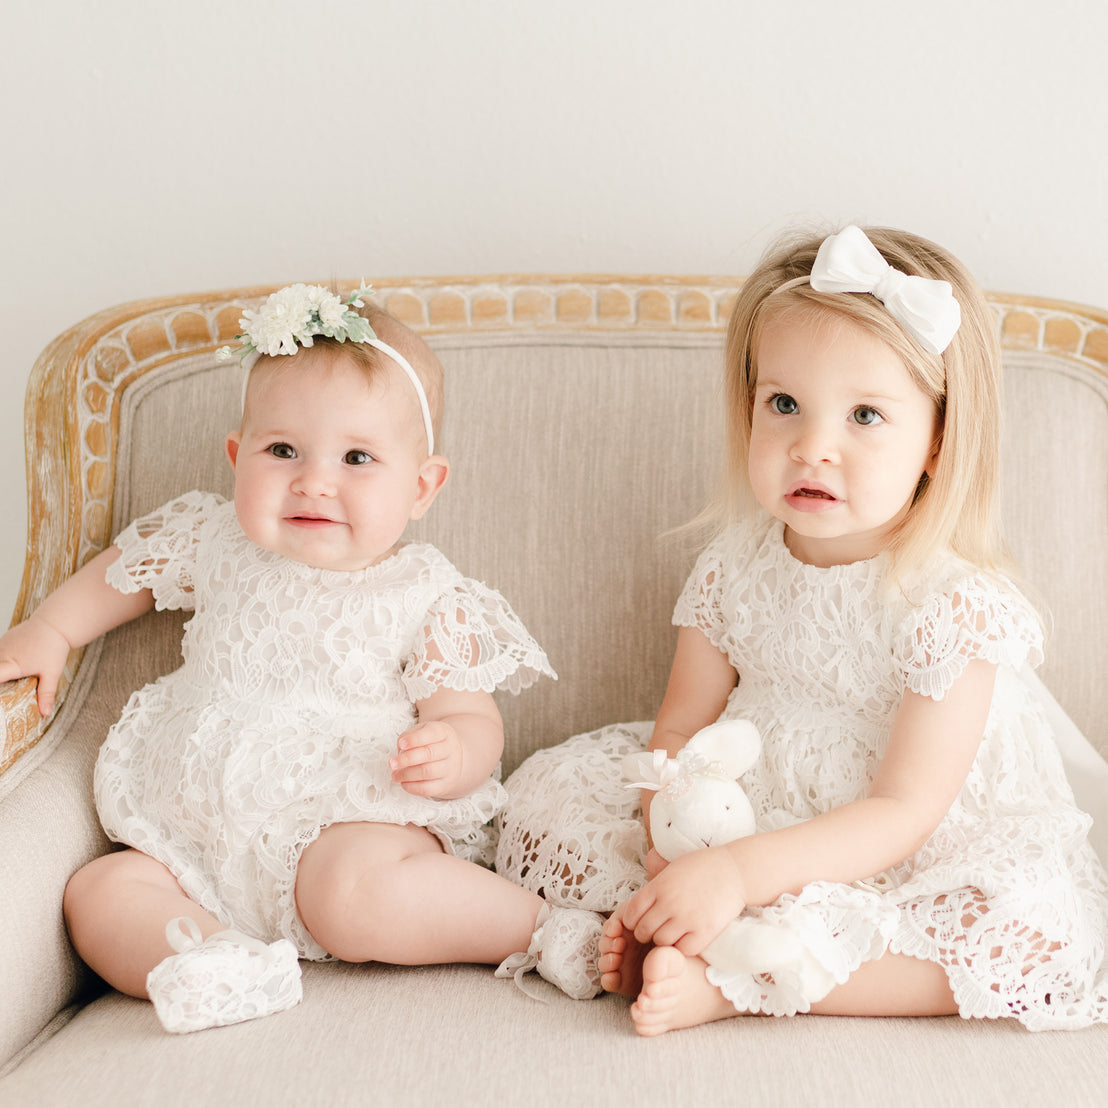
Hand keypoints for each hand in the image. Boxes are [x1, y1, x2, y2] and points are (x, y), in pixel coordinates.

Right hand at [0, 614, 72, 715]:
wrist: (54, 624)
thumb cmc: (53, 648)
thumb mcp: (52, 674)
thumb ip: (46, 694)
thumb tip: (45, 713)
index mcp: (10, 665)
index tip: (0, 693)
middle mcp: (1, 655)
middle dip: (1, 680)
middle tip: (8, 687)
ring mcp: (0, 646)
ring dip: (1, 670)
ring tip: (11, 679)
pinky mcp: (2, 641)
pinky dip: (1, 662)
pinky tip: (10, 667)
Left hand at [390, 721, 464, 798]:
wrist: (452, 758)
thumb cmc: (432, 743)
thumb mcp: (422, 731)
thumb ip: (409, 737)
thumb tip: (401, 750)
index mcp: (443, 732)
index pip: (431, 733)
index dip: (414, 739)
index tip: (401, 744)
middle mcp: (450, 749)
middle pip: (429, 754)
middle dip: (407, 759)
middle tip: (392, 763)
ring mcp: (450, 768)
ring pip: (427, 772)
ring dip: (407, 774)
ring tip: (395, 775)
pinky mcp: (445, 784)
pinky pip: (428, 788)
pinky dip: (412, 787)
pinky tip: (404, 782)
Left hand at [620, 846, 746, 957]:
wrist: (735, 870)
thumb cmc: (703, 867)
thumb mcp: (672, 868)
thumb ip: (655, 885)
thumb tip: (637, 903)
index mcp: (659, 885)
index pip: (631, 913)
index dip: (633, 920)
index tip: (640, 921)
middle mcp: (669, 903)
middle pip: (643, 931)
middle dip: (646, 933)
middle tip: (656, 930)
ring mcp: (687, 919)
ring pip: (661, 943)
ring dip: (664, 940)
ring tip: (673, 933)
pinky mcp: (704, 932)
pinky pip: (683, 950)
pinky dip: (683, 947)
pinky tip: (688, 938)